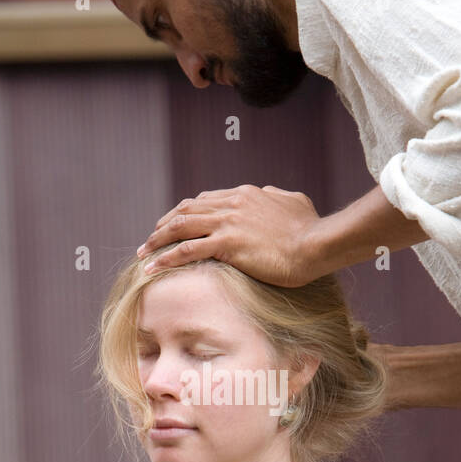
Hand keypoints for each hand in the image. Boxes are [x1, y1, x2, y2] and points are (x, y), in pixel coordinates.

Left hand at [136, 185, 320, 286]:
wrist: (317, 243)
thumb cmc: (310, 228)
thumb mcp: (295, 201)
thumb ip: (278, 196)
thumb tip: (271, 193)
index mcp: (244, 194)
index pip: (205, 199)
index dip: (185, 212)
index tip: (173, 225)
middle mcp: (231, 204)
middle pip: (186, 210)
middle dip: (163, 225)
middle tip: (150, 240)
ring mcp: (228, 223)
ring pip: (180, 226)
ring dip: (157, 240)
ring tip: (143, 254)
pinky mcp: (228, 244)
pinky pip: (187, 250)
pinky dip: (166, 258)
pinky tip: (152, 268)